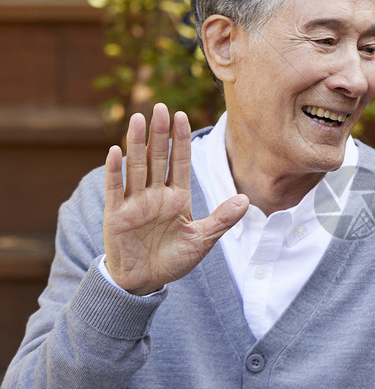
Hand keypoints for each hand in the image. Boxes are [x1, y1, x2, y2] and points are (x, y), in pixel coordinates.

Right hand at [103, 103, 247, 294]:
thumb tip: (245, 200)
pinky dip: (114, 170)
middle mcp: (155, 195)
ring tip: (138, 119)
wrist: (144, 282)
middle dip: (160, 133)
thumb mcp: (202, 241)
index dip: (181, 140)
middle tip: (161, 107)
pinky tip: (115, 151)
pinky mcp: (116, 214)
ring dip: (136, 143)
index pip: (180, 162)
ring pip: (136, 167)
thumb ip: (221, 220)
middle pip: (157, 158)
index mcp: (176, 197)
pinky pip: (115, 188)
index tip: (182, 115)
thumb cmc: (173, 260)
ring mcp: (134, 202)